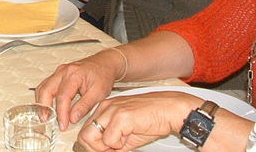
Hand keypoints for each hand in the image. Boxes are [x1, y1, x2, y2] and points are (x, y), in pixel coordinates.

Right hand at [36, 49, 124, 130]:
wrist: (104, 63)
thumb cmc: (103, 75)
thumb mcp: (99, 93)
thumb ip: (84, 106)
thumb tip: (72, 118)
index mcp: (74, 74)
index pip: (63, 96)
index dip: (61, 113)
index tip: (63, 125)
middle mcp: (63, 71)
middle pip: (46, 89)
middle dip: (44, 107)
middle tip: (47, 121)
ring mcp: (59, 72)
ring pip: (43, 87)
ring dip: (42, 103)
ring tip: (46, 116)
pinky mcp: (58, 75)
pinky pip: (46, 85)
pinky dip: (44, 97)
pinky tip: (47, 107)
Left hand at [76, 91, 197, 150]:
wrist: (170, 110)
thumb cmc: (153, 119)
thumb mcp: (127, 133)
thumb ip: (112, 142)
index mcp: (105, 108)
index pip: (86, 130)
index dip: (96, 146)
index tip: (109, 149)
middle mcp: (105, 107)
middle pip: (84, 135)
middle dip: (97, 149)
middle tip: (115, 149)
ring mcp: (111, 110)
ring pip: (91, 137)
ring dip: (106, 147)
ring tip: (122, 142)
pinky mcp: (120, 117)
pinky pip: (109, 140)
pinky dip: (118, 145)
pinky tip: (130, 136)